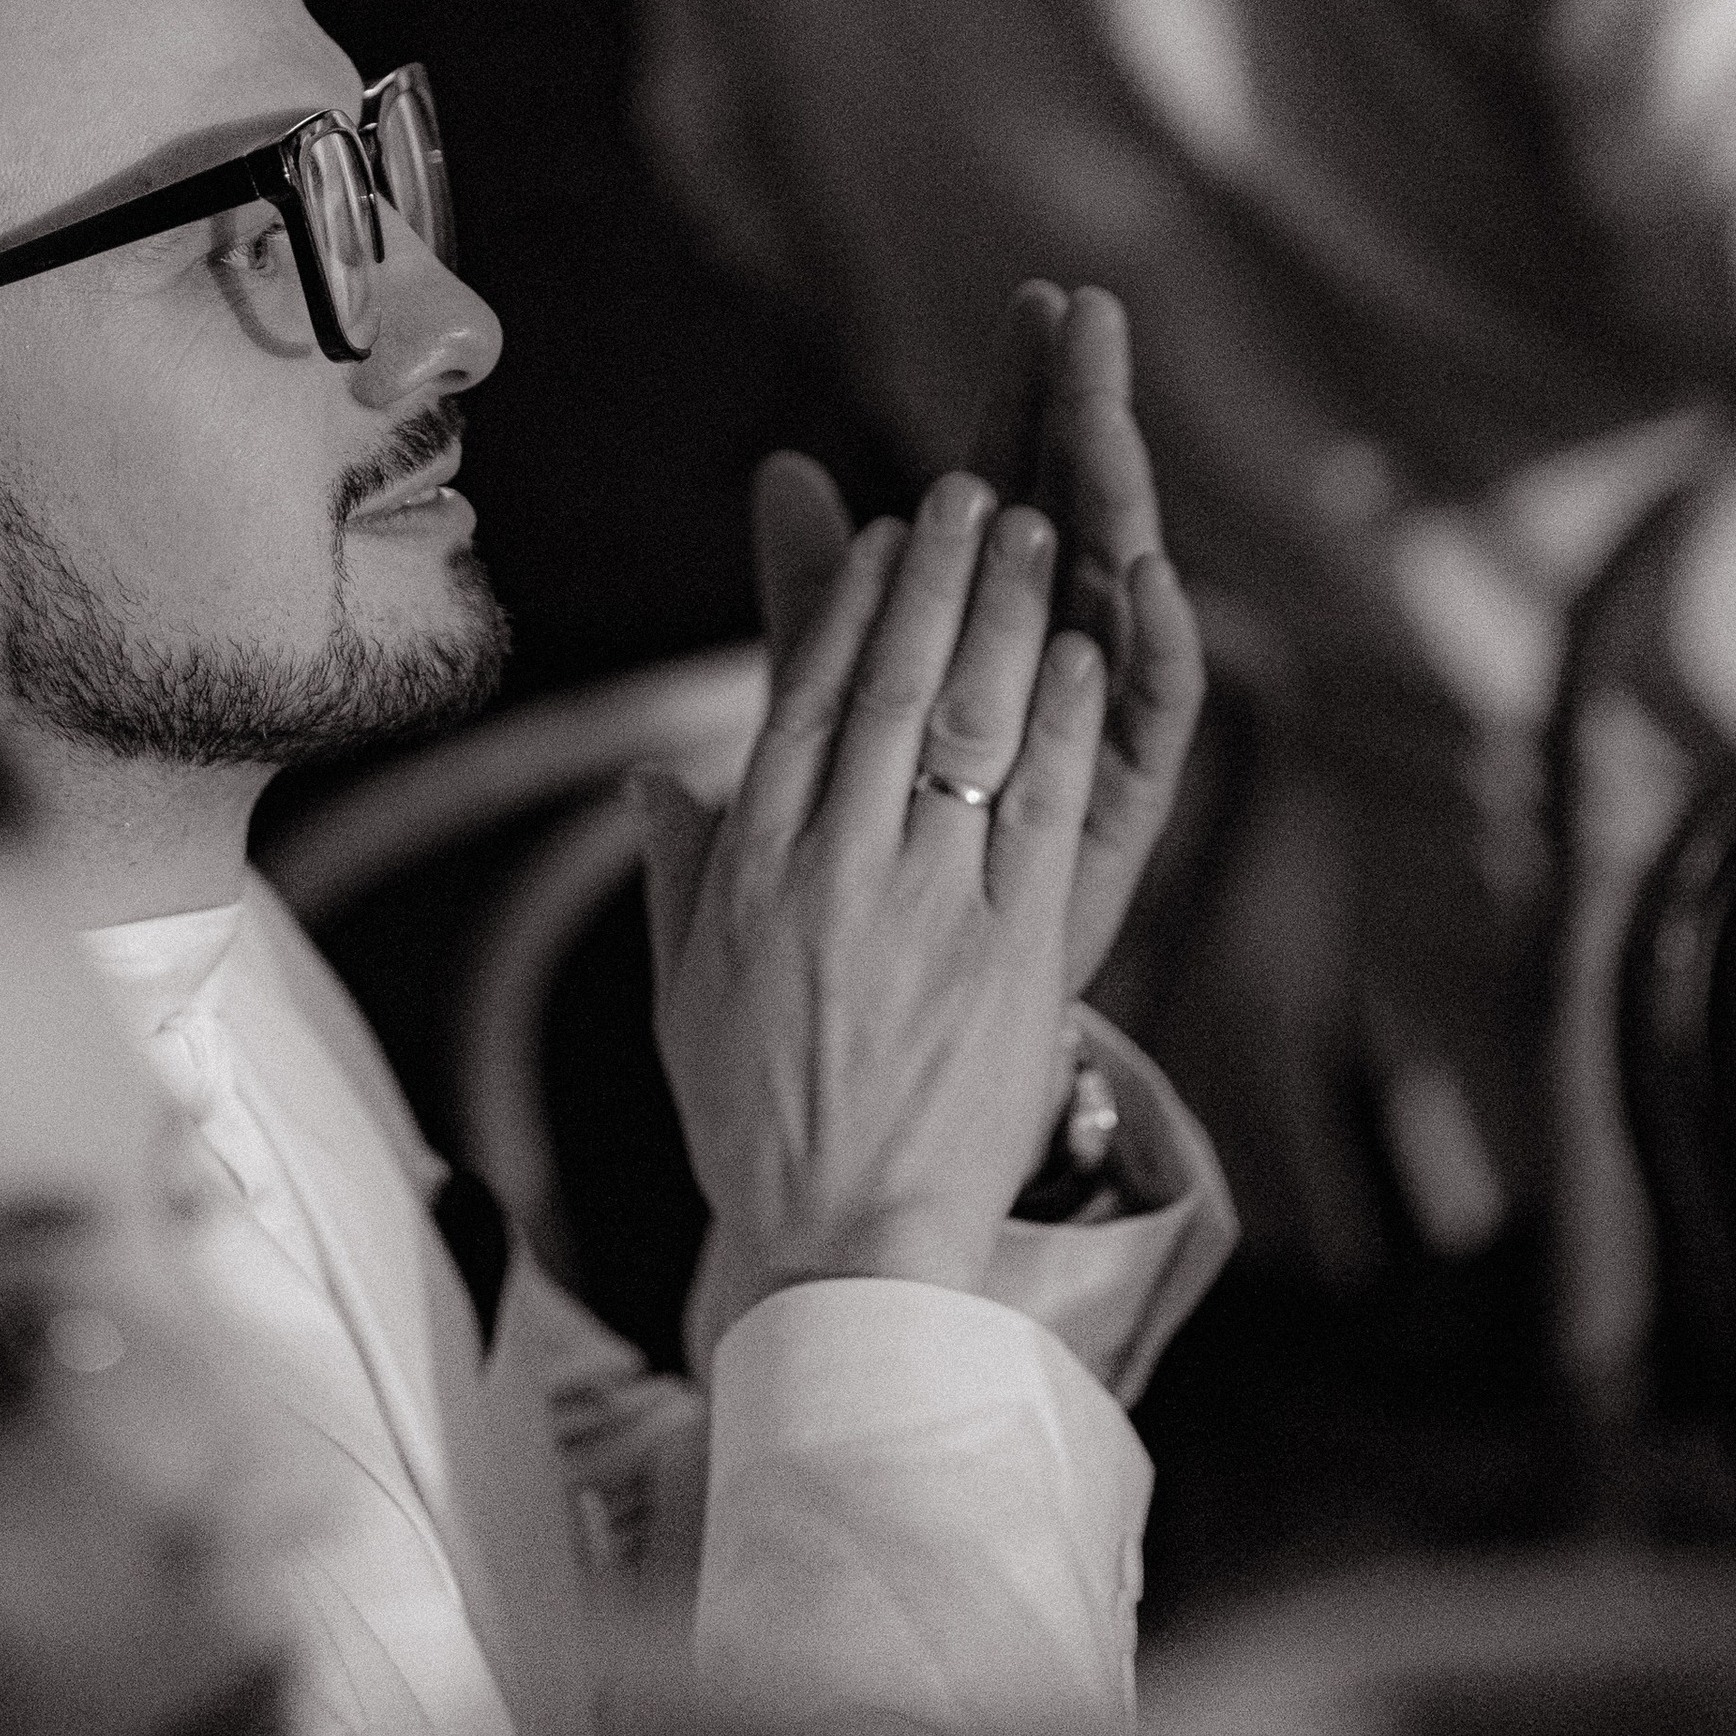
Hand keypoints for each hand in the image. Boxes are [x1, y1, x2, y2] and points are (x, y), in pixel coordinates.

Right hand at [642, 474, 1110, 1343]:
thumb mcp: (686, 991)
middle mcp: (838, 868)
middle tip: (973, 491)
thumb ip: (679, 872)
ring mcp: (930, 906)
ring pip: (972, 727)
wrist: (846, 1244)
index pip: (807, 699)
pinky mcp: (1014, 953)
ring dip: (1008, 617)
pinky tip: (1084, 654)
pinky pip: (1042, 812)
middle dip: (937, 575)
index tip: (884, 534)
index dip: (852, 602)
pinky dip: (1062, 723)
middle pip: (894, 685)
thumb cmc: (762, 1123)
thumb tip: (652, 782)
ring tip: (1040, 534)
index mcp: (757, 868)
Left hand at [744, 284, 1203, 996]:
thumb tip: (779, 471)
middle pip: (1073, 514)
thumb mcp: (839, 712)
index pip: (1010, 484)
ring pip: (1113, 598)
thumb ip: (816, 595)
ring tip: (1105, 420)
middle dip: (1082, 411)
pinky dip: (1149, 647)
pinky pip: (1147, 720)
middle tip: (1093, 312)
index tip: (1035, 299)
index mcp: (989, 632)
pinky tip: (1146, 579)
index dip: (1020, 395)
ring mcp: (1091, 734)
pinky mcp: (1117, 809)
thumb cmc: (885, 867)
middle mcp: (1055, 666)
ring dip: (1116, 505)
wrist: (903, 1041)